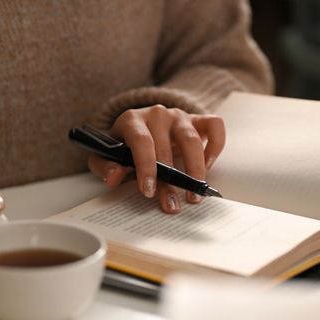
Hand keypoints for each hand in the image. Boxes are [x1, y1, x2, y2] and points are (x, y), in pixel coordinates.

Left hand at [87, 105, 224, 212]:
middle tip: (171, 205)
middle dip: (169, 181)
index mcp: (132, 120)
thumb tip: (113, 177)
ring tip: (193, 195)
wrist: (136, 127)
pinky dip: (214, 147)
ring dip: (195, 170)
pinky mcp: (197, 119)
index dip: (146, 167)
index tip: (148, 191)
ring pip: (192, 139)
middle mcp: (157, 114)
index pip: (141, 141)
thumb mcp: (104, 155)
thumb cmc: (122, 145)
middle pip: (166, 147)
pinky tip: (207, 168)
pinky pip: (214, 126)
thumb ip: (105, 166)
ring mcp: (179, 116)